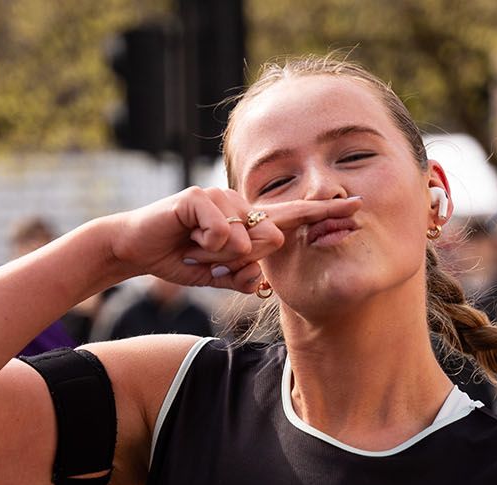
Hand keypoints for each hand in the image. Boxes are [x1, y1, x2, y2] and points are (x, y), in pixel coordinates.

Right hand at [105, 188, 364, 293]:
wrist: (138, 248)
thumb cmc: (180, 259)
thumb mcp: (217, 276)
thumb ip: (241, 275)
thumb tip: (260, 274)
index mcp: (248, 222)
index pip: (293, 215)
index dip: (324, 212)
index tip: (358, 208)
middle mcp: (239, 205)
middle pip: (271, 236)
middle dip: (245, 259)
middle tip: (209, 258)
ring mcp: (220, 197)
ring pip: (246, 238)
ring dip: (220, 256)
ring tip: (194, 250)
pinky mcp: (198, 197)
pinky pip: (222, 230)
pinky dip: (208, 244)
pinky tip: (189, 241)